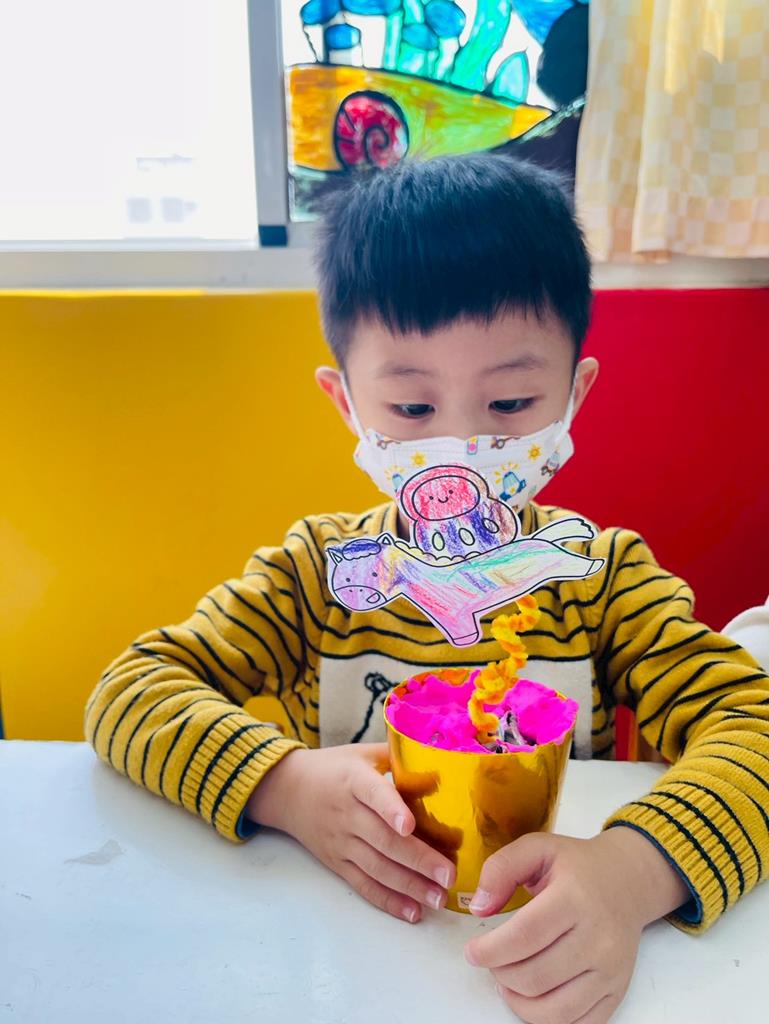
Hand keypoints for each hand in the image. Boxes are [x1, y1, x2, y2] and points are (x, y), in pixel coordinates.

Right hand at [246, 743, 455, 922]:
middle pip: (382, 840)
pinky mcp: (337, 864)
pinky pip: (363, 885)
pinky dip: (388, 901)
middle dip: (418, 860)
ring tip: (438, 897)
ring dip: (409, 886)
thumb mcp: (362, 754)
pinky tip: (413, 912)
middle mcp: (347, 814)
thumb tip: (442, 765)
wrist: (287, 791)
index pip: (373, 794)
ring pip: (377, 868)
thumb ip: (398, 757)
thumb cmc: (334, 768)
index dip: (391, 809)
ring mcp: (341, 842)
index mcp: (354, 781)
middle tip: (448, 874)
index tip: (409, 826)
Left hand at [464, 827, 689, 1023]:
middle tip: (491, 960)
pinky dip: (547, 1019)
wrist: (628, 881)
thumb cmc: (577, 865)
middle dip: (500, 973)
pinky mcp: (617, 991)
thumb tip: (478, 907)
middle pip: (536, 976)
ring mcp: (610, 970)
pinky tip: (533, 997)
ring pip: (555, 1010)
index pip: (525, 936)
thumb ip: (501, 869)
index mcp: (574, 897)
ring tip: (507, 980)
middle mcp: (598, 938)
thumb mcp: (537, 848)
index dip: (491, 950)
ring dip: (519, 1001)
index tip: (472, 952)